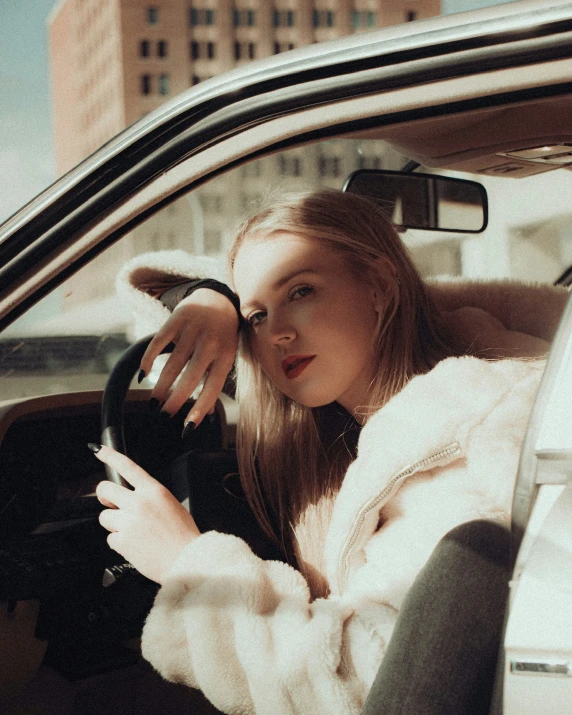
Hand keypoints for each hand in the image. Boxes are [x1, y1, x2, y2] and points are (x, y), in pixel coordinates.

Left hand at [93, 445, 200, 583]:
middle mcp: (138, 502)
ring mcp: (128, 521)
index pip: (127, 467)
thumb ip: (151, 498)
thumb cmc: (183, 536)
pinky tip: (135, 546)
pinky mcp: (122, 540)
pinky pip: (111, 538)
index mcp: (154, 491)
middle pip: (105, 489)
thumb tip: (134, 499)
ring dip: (114, 524)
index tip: (98, 451)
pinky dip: (120, 543)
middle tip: (111, 504)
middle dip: (105, 497)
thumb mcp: (172, 505)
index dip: (110, 456)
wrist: (186, 559)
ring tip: (132, 532)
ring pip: (105, 516)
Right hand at [141, 288, 238, 427]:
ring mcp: (193, 330)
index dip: (200, 410)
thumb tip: (205, 416)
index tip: (186, 429)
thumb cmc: (222, 335)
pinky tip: (144, 375)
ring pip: (172, 364)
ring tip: (154, 402)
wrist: (218, 298)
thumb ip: (215, 380)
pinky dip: (148, 360)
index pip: (212, 388)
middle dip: (175, 401)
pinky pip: (158, 343)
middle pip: (190, 378)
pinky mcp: (177, 319)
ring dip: (161, 386)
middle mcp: (210, 343)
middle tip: (163, 416)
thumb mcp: (226, 356)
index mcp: (226, 356)